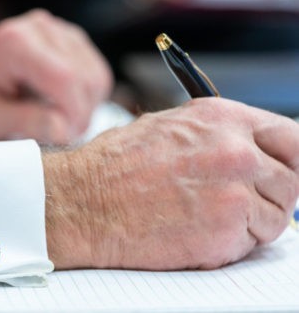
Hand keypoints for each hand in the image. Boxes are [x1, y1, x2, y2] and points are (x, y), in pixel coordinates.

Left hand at [0, 9, 111, 142]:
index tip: (65, 136)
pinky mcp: (74, 40)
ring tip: (62, 120)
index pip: (65, 78)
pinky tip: (67, 105)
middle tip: (63, 134)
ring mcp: (61, 31)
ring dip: (87, 107)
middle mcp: (41, 28)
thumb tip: (62, 130)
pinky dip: (89, 97)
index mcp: (15, 43)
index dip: (74, 113)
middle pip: (86, 78)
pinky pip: (98, 74)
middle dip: (81, 114)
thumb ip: (25, 122)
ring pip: (97, 77)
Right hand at [43, 98, 298, 269]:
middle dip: (270, 195)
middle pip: (290, 180)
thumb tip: (247, 148)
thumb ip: (216, 135)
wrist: (85, 201)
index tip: (281, 173)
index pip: (292, 138)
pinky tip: (197, 232)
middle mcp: (236, 152)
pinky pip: (252, 243)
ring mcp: (234, 193)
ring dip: (252, 222)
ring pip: (277, 216)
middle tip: (242, 202)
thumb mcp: (168, 127)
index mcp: (222, 120)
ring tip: (209, 218)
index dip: (289, 159)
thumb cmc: (115, 166)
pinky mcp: (225, 232)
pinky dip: (233, 243)